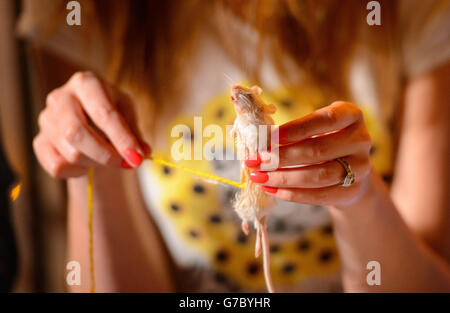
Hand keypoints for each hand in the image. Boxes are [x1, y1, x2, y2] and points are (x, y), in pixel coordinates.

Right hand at [33, 71, 150, 177]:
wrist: (88, 117)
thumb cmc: (111, 111)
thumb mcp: (127, 114)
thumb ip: (135, 134)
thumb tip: (141, 153)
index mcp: (86, 83)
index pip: (103, 113)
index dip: (122, 139)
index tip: (137, 158)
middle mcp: (60, 97)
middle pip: (76, 133)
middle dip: (104, 154)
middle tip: (123, 163)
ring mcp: (46, 119)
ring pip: (70, 152)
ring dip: (95, 163)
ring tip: (107, 158)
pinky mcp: (39, 141)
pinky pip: (56, 167)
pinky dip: (77, 172)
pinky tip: (87, 164)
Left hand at [247, 101, 371, 206]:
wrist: (350, 168)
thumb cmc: (322, 140)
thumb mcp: (313, 127)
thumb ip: (291, 131)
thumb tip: (256, 142)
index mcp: (350, 115)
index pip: (324, 120)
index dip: (294, 129)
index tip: (267, 137)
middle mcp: (360, 139)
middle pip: (318, 150)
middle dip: (281, 157)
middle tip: (255, 161)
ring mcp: (361, 167)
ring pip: (319, 175)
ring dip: (284, 178)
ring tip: (259, 177)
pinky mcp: (353, 190)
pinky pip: (320, 195)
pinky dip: (292, 194)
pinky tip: (272, 189)